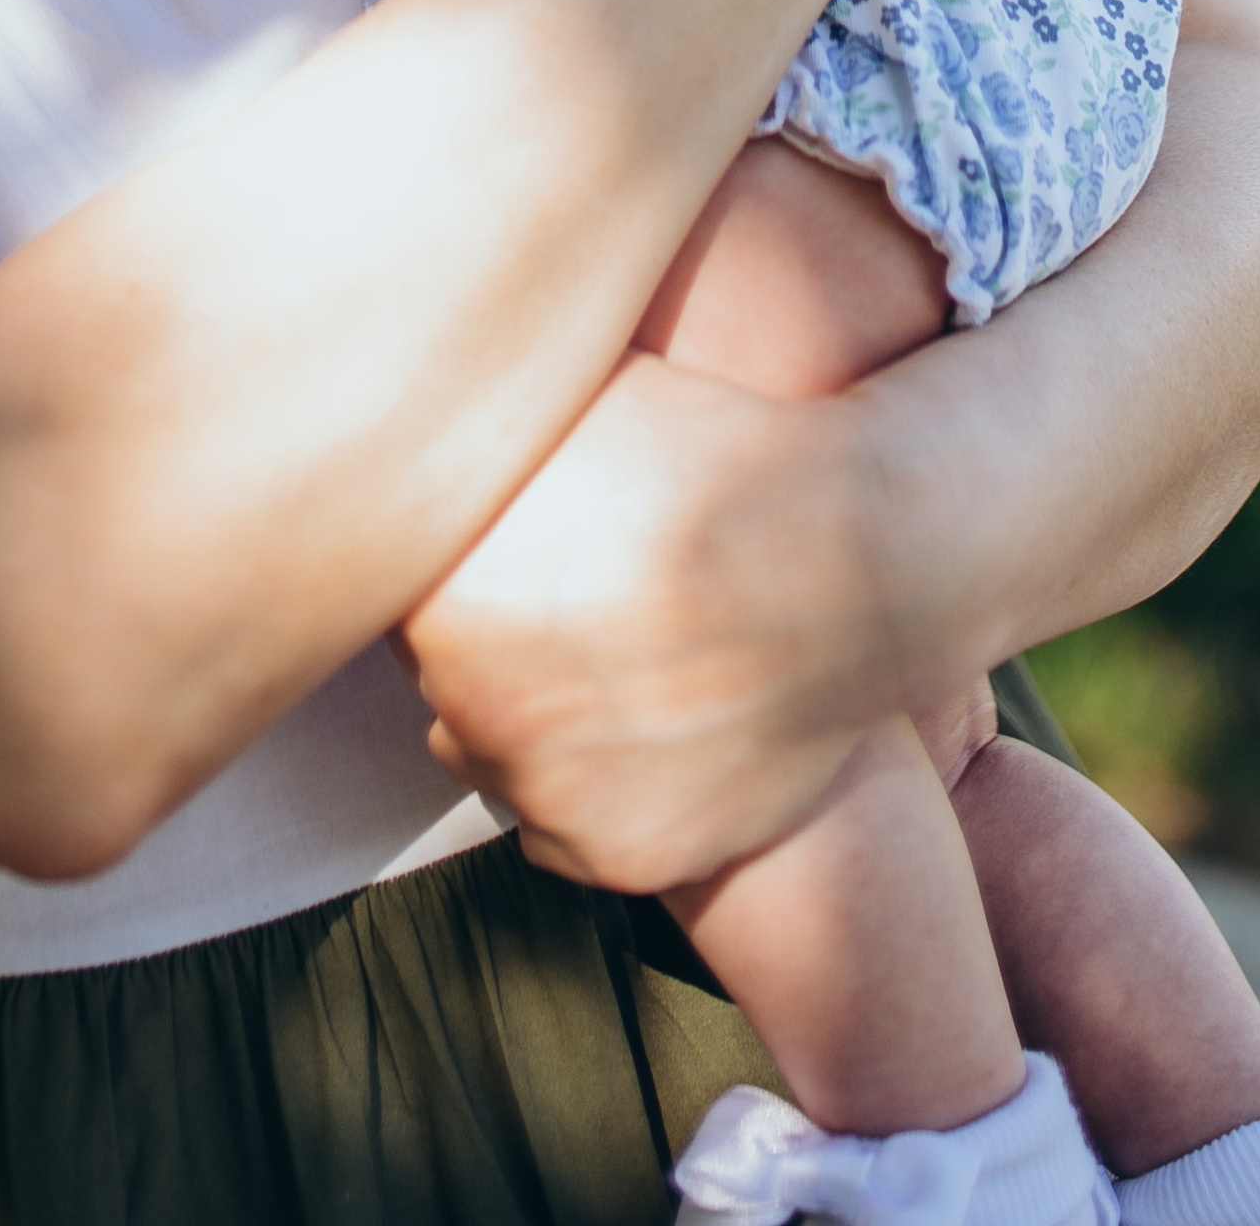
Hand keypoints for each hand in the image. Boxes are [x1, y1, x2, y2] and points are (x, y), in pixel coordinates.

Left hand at [400, 352, 896, 890]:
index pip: (405, 597)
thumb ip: (472, 429)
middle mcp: (469, 705)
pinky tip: (654, 719)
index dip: (466, 562)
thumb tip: (406, 415)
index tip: (520, 540)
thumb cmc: (712, 450)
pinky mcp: (619, 859)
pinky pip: (568, 831)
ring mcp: (545, 792)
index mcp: (436, 595)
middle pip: (448, 680)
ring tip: (622, 653)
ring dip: (540, 721)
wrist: (854, 553)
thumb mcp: (570, 400)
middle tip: (583, 591)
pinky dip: (600, 791)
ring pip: (502, 758)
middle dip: (498, 641)